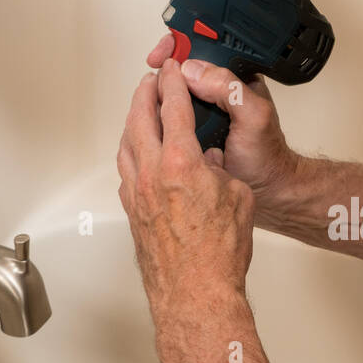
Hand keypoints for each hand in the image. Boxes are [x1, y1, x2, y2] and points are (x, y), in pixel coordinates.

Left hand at [117, 61, 255, 361]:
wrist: (196, 294)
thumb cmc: (219, 254)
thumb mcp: (237, 197)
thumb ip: (221, 172)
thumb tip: (211, 165)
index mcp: (180, 162)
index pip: (173, 106)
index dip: (174, 81)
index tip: (173, 68)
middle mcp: (151, 173)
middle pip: (139, 117)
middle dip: (145, 93)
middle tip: (151, 80)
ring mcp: (136, 193)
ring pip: (126, 143)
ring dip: (133, 120)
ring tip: (141, 110)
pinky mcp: (132, 212)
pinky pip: (125, 169)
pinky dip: (131, 150)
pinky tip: (138, 152)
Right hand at [145, 34, 300, 203]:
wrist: (265, 191)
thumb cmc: (266, 156)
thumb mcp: (253, 117)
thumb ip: (229, 90)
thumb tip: (192, 71)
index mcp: (235, 76)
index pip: (206, 45)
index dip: (181, 44)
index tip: (164, 56)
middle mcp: (218, 88)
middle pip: (184, 63)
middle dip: (164, 68)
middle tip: (153, 78)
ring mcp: (204, 108)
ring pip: (173, 89)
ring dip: (160, 92)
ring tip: (152, 100)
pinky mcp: (193, 126)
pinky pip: (170, 112)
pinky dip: (159, 113)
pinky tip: (156, 120)